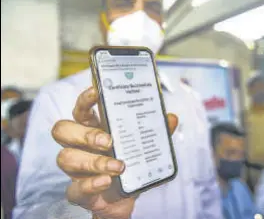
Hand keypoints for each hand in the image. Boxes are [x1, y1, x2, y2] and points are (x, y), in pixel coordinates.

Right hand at [52, 87, 177, 218]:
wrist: (125, 200)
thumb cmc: (129, 166)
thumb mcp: (144, 148)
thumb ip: (157, 133)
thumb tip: (171, 118)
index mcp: (93, 129)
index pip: (81, 110)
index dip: (85, 99)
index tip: (97, 91)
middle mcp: (80, 146)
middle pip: (63, 130)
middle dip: (84, 133)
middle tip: (108, 140)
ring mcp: (76, 170)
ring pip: (66, 158)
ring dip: (93, 161)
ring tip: (119, 166)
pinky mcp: (79, 192)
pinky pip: (74, 189)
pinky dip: (91, 184)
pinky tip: (107, 181)